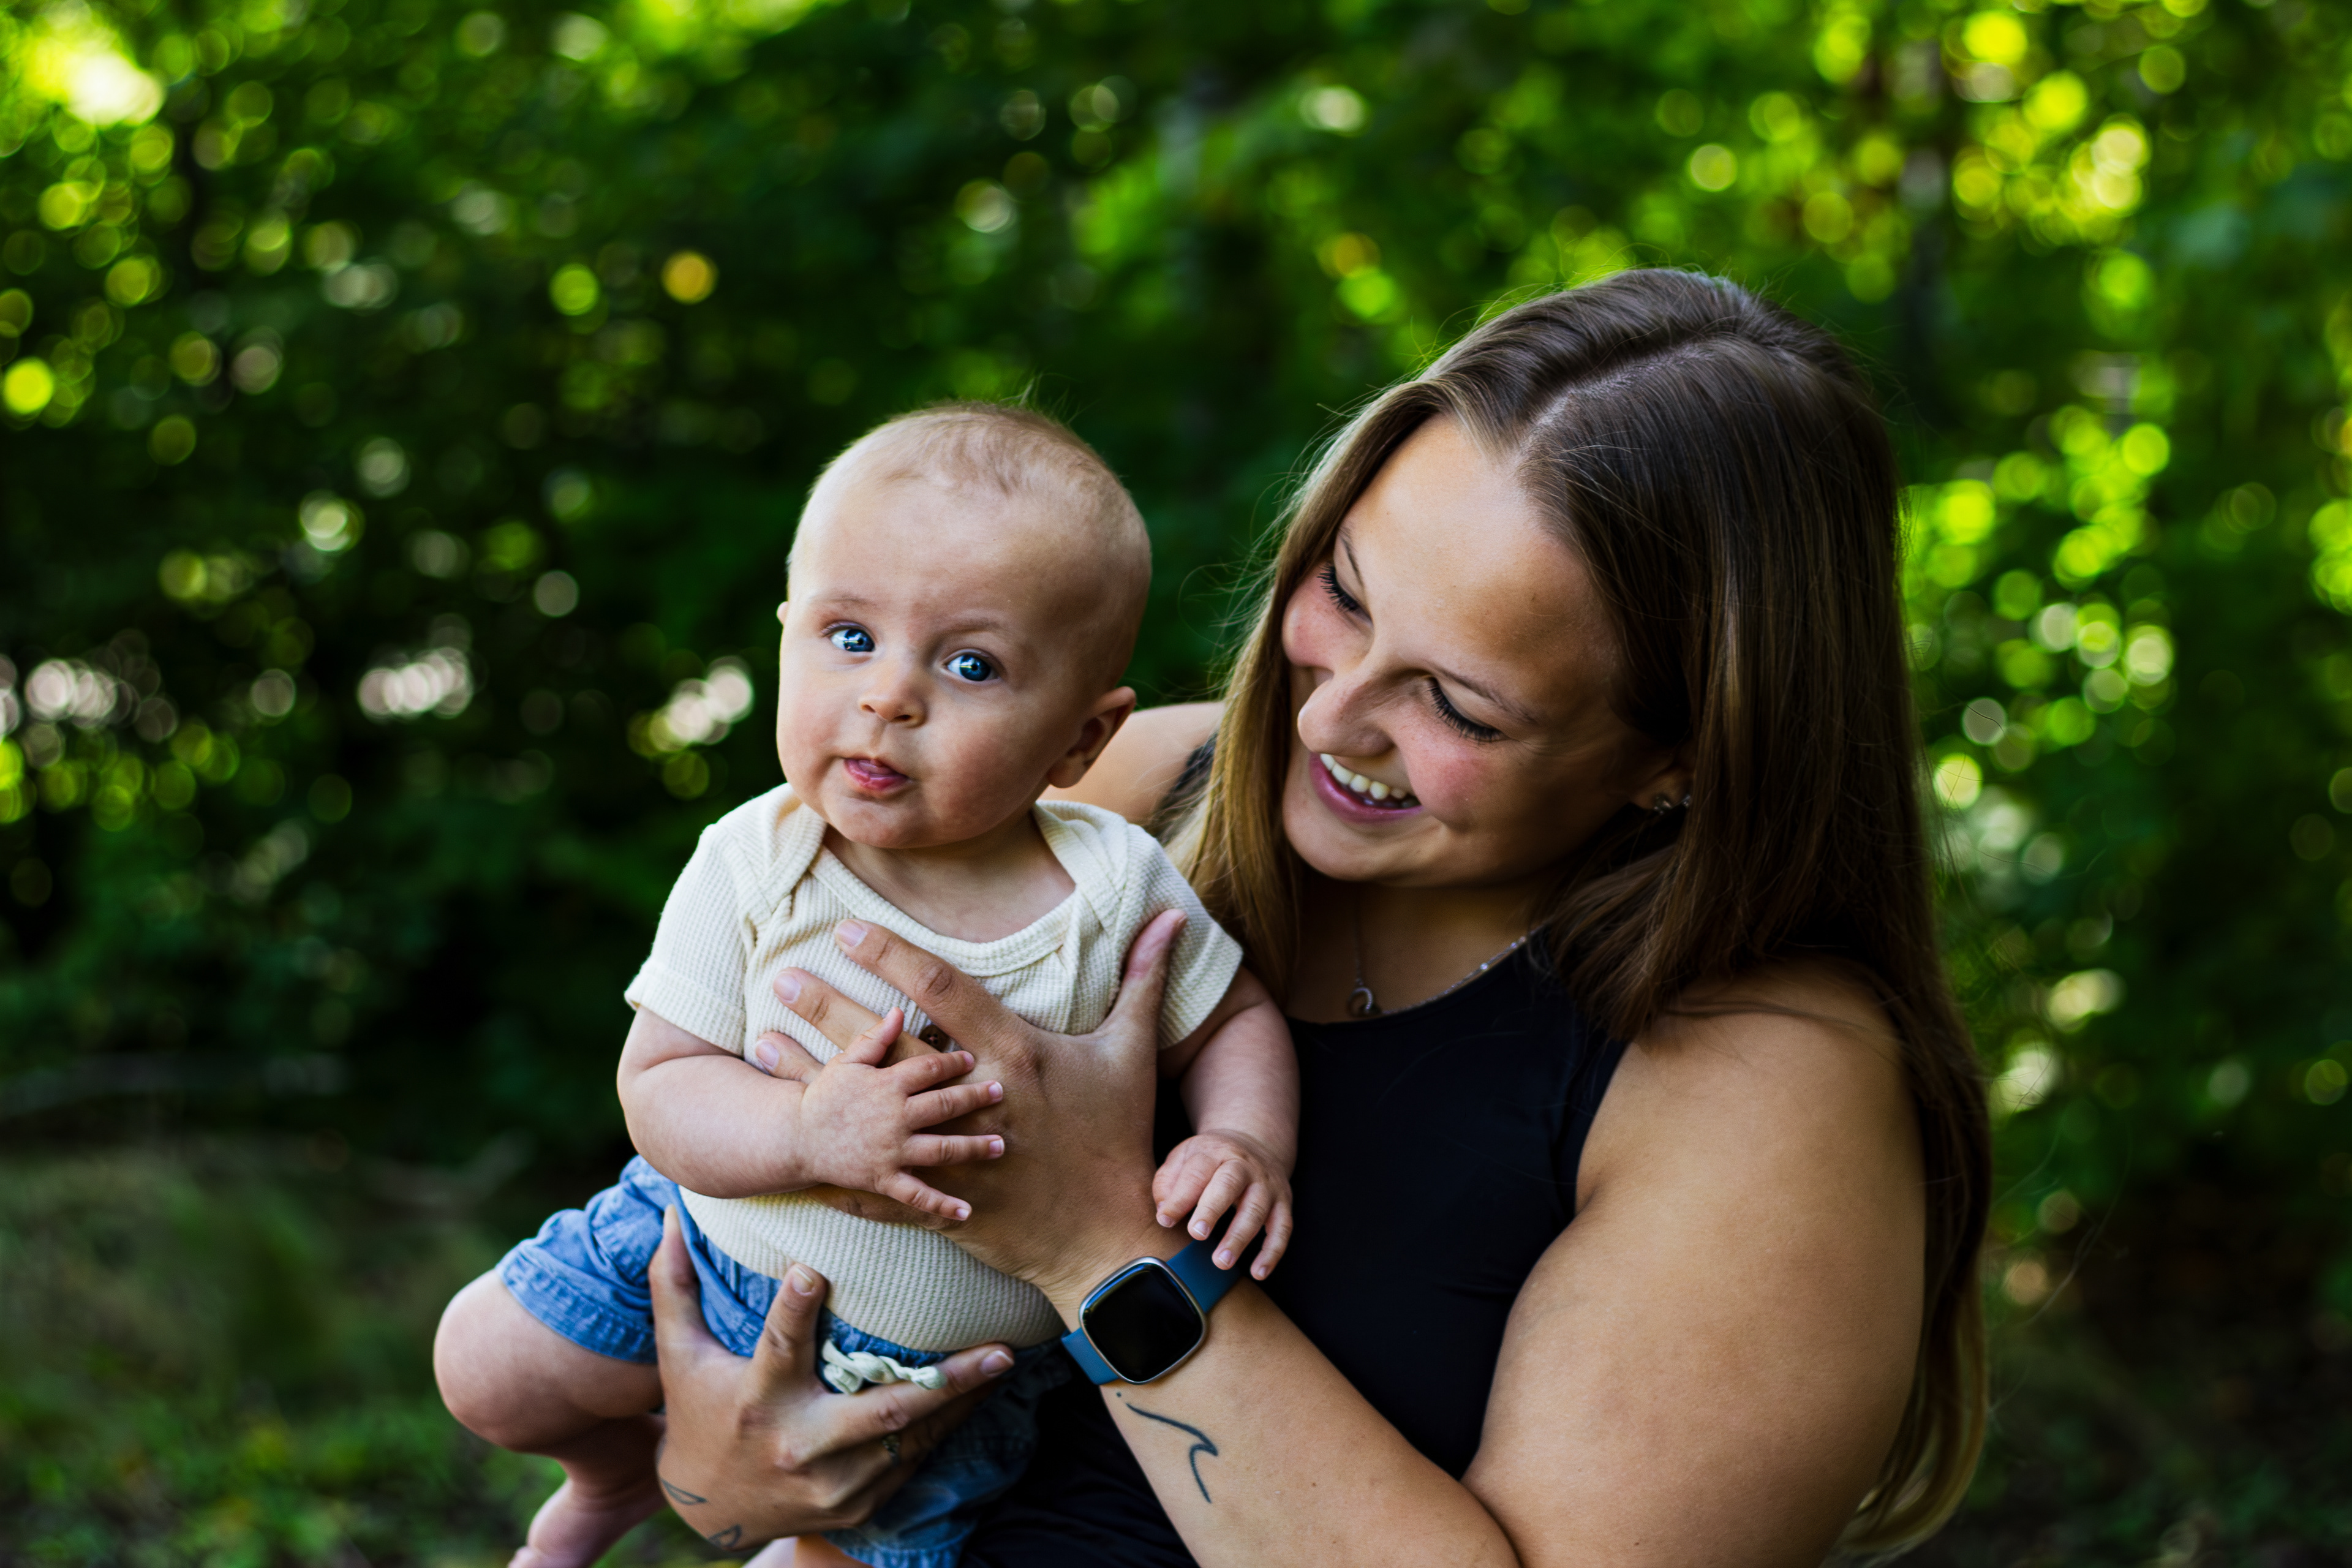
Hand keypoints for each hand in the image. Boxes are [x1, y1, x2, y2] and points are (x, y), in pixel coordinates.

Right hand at [647, 1206, 1013, 1547]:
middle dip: (944, 1382)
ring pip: (910, 1439)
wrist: (709, 1510)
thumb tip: (668, 1214)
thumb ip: (675, 1287)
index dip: (792, 1309)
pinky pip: (910, 1463)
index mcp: (758, 1400)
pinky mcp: (857, 1502)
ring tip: (1004, 1361)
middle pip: (880, 1411)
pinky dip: (945, 1429)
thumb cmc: (698, 1412)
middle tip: (999, 1349)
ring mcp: (834, 1483)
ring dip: (962, 1402)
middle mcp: (800, 1445)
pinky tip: (978, 1396)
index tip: (809, 1270)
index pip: (778, 1347)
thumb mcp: (679, 1354)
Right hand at [749, 1009, 1004, 1220]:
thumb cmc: (825, 1097)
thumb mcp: (847, 1062)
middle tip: (1002, 1093)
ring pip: (942, 1149)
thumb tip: (900, 1010)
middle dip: (976, 1098)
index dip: (954, 1062)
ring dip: (973, 1147)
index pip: (930, 1068)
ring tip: (1000, 1145)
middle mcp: (894, 1117)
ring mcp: (891, 1151)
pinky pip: (918, 1195)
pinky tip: (967, 1211)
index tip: (973, 1059)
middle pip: (945, 1105)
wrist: (795, 1139)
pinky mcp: (884, 1179)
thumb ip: (875, 1037)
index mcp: (887, 1085)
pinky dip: (942, 1205)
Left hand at [768, 912, 1187, 1315]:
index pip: (941, 990)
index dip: (892, 955)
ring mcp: (949, 1155)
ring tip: (757, 1045)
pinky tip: (781, 1137)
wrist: (1111, 1240)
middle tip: (778, 977)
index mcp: (1015, 1055)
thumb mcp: (1133, 1055)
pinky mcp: (935, 1202)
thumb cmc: (1121, 1141)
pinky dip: (823, 1159)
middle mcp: (973, 1100)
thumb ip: (1143, 981)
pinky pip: (868, 1178)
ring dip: (808, 1076)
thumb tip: (1174, 918)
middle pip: (883, 1046)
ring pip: (862, 1109)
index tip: (848, 928)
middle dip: (827, 1009)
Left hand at [1153, 1129, 1294, 1279]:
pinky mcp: (1283, 1203)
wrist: (1255, 1142)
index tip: (1166, 1221)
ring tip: (1221, 1262)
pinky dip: (1272, 1252)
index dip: (1180, 1197)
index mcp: (1214, 1152)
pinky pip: (1283, 1228)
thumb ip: (1168, 1182)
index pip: (1196, 1173)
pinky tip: (1258, 1272)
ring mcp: (1266, 1184)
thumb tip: (1164, 1215)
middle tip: (1197, 1234)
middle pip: (1229, 1184)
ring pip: (1256, 1209)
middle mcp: (1244, 1165)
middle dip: (1213, 1209)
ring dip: (1240, 1237)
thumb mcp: (1184, 1157)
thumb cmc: (1210, 1159)